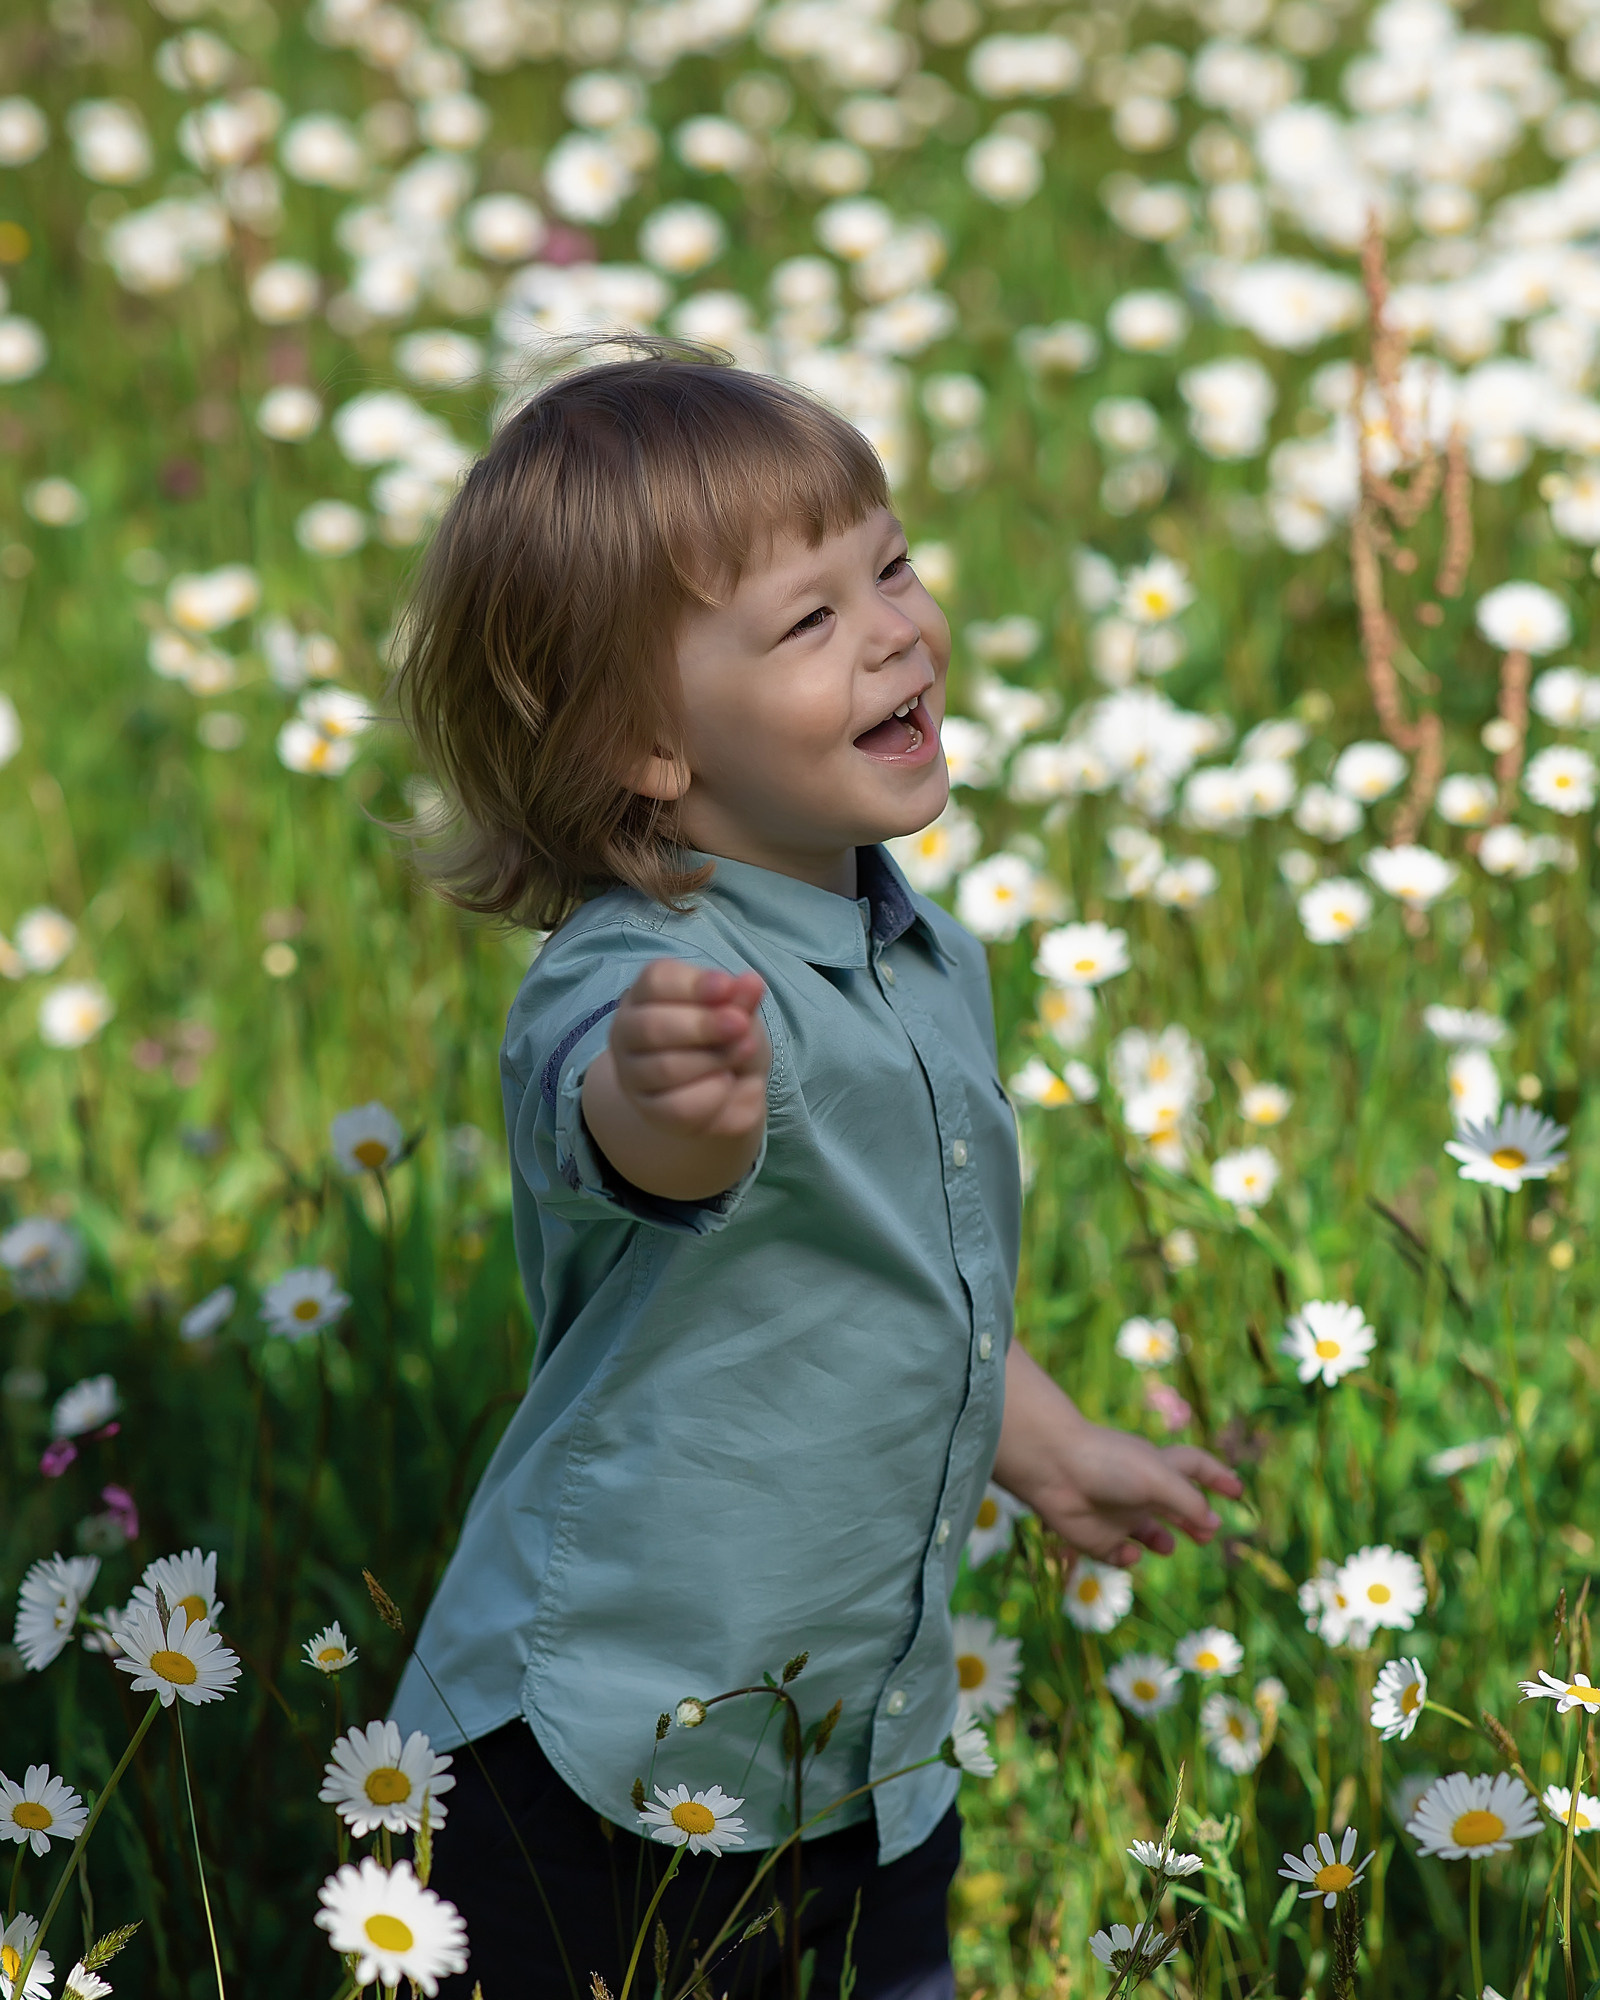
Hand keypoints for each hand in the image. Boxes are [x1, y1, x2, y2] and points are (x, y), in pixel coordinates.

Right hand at [581, 959, 770, 1200]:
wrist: (726, 1089)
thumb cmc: (724, 1037)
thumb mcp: (738, 1012)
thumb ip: (742, 1000)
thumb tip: (752, 982)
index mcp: (645, 994)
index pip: (655, 982)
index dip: (692, 985)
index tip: (728, 986)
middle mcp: (628, 1032)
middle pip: (651, 1026)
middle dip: (703, 1025)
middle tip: (742, 1024)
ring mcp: (633, 1075)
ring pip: (665, 1068)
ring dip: (714, 1060)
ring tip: (744, 1051)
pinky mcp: (650, 1111)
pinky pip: (679, 1106)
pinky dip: (714, 1094)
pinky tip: (729, 1082)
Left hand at [993, 1344, 1242, 1567]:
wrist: (1052, 1470)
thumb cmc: (1109, 1464)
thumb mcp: (1159, 1478)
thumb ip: (1189, 1502)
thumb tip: (1212, 1522)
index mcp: (1157, 1466)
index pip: (1195, 1467)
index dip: (1218, 1477)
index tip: (1238, 1491)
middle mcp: (1138, 1490)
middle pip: (1174, 1505)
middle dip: (1193, 1519)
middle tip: (1209, 1535)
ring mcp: (1117, 1514)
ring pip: (1147, 1531)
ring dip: (1162, 1540)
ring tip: (1168, 1544)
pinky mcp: (1096, 1538)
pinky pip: (1119, 1555)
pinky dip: (1128, 1557)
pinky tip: (1129, 1550)